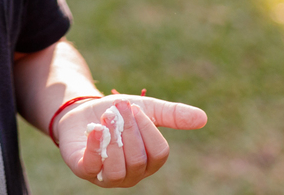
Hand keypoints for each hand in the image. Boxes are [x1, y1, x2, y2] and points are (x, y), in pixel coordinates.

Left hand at [54, 95, 206, 187]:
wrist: (80, 110)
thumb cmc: (116, 113)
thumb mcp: (144, 108)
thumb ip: (171, 114)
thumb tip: (203, 118)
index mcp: (149, 161)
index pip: (159, 153)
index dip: (148, 129)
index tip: (134, 107)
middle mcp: (131, 174)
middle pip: (139, 159)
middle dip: (129, 129)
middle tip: (119, 106)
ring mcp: (107, 176)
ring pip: (118, 168)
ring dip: (113, 139)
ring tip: (107, 116)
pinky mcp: (84, 170)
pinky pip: (92, 166)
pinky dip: (95, 147)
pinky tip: (96, 129)